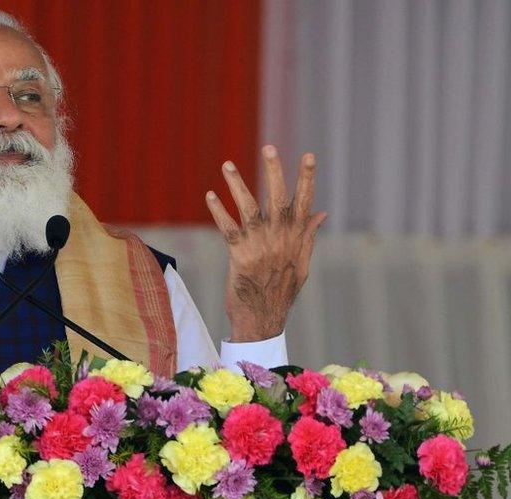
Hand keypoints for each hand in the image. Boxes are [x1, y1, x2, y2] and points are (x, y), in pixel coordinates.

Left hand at [205, 145, 326, 341]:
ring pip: (249, 208)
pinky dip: (218, 211)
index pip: (305, 202)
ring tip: (227, 164)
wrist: (262, 318)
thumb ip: (308, 235)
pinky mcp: (239, 255)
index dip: (306, 178)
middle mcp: (280, 237)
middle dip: (274, 171)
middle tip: (268, 146)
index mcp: (296, 237)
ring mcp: (260, 245)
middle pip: (278, 198)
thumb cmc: (281, 290)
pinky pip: (227, 228)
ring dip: (237, 185)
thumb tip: (322, 212)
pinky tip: (210, 195)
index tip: (308, 155)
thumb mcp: (301, 263)